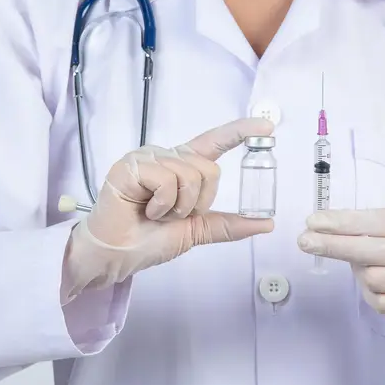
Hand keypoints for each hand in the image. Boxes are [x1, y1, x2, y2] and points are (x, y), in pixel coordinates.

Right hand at [61, 118, 274, 302]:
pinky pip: (166, 180)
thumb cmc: (148, 239)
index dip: (239, 132)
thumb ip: (227, 224)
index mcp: (181, 166)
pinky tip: (144, 209)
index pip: (213, 143)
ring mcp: (147, 158)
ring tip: (154, 213)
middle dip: (198, 202)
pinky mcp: (131, 165)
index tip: (266, 128)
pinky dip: (162, 204)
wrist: (118, 255)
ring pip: (189, 175)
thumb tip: (265, 223)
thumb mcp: (196, 231)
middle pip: (208, 169)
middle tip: (171, 215)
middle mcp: (166, 156)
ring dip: (178, 206)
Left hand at [298, 206, 384, 341]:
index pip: (372, 221)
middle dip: (331, 245)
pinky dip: (371, 292)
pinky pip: (378, 301)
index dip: (341, 222)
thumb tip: (321, 226)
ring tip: (370, 265)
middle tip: (304, 241)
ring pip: (369, 278)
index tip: (313, 221)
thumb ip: (367, 223)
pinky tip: (380, 284)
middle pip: (366, 251)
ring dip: (360, 272)